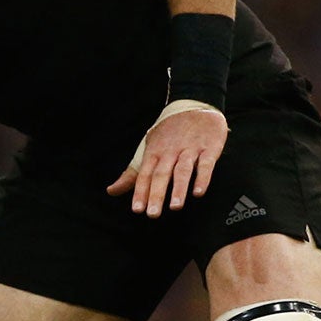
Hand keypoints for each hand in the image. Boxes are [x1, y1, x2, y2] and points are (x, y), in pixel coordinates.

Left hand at [107, 100, 227, 216]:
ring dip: (178, 189)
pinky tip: (198, 192)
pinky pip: (206, 164)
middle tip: (152, 214)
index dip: (140, 192)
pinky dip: (202, 178)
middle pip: (161, 174)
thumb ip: (132, 173)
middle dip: (156, 194)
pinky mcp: (209, 148)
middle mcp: (170, 152)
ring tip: (175, 207)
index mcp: (154, 153)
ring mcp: (190, 149)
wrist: (195, 106)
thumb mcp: (147, 149)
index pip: (144, 175)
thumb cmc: (169, 133)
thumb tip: (111, 191)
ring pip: (182, 170)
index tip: (137, 210)